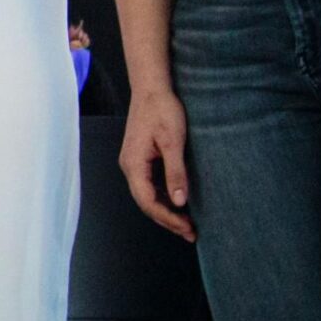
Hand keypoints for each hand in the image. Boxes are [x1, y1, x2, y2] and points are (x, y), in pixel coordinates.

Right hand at [120, 87, 194, 241]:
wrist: (151, 87)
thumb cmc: (162, 110)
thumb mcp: (173, 141)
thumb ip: (175, 172)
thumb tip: (179, 202)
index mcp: (133, 164)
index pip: (148, 201)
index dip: (168, 218)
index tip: (187, 228)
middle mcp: (129, 166)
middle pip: (146, 202)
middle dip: (167, 220)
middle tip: (191, 233)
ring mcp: (133, 162)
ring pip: (147, 195)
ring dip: (166, 211)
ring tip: (187, 224)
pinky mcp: (140, 158)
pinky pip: (149, 185)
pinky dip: (163, 198)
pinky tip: (178, 202)